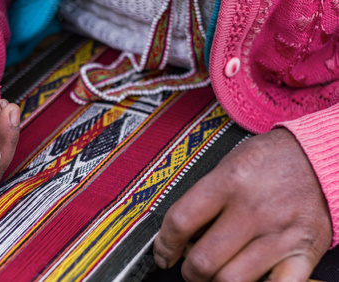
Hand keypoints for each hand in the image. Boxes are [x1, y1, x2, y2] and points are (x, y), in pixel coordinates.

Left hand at [154, 128, 331, 280]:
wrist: (320, 156)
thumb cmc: (271, 160)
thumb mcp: (229, 164)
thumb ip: (204, 198)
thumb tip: (180, 233)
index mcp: (229, 182)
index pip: (180, 222)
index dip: (164, 245)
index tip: (163, 254)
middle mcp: (252, 209)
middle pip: (203, 260)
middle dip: (189, 272)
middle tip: (190, 269)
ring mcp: (279, 233)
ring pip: (231, 281)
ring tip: (215, 276)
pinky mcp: (304, 251)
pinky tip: (246, 280)